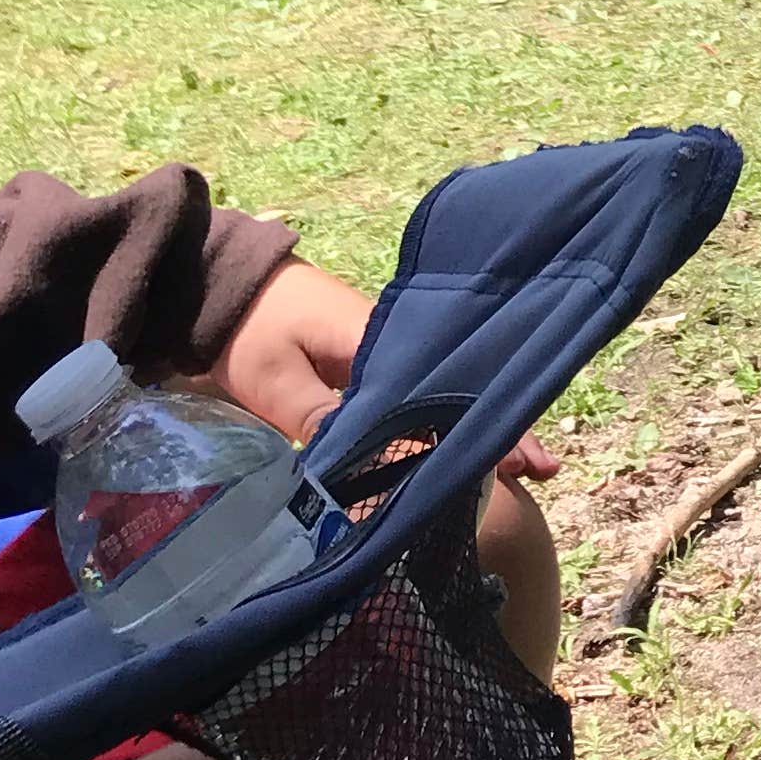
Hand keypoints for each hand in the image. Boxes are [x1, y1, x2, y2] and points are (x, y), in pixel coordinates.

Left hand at [199, 259, 559, 483]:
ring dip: (477, 429)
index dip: (485, 425)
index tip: (516, 462)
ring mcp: (384, 356)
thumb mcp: (275, 378)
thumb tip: (361, 469)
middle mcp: (397, 347)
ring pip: (444, 397)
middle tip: (541, 471)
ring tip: (520, 468)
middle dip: (499, 429)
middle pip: (460, 392)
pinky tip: (458, 450)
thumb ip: (320, 418)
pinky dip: (443, 424)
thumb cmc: (249, 328)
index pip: (446, 389)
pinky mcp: (365, 367)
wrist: (220, 288)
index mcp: (382, 343)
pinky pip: (418, 398)